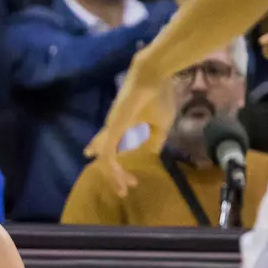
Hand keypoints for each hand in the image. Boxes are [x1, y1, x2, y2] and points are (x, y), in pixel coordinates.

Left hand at [83, 56, 167, 196]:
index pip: (116, 151)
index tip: (134, 182)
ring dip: (115, 176)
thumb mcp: (161, 123)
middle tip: (125, 191)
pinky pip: (108, 152)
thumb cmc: (158, 96)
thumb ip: (154, 140)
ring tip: (123, 189)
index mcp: (123, 128)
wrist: (153, 76)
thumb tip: (151, 154)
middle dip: (115, 176)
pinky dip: (113, 167)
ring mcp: (111, 129)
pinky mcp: (113, 128)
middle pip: (107, 157)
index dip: (121, 168)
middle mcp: (113, 129)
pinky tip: (118, 177)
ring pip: (106, 158)